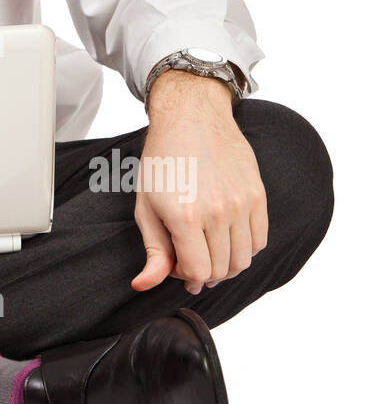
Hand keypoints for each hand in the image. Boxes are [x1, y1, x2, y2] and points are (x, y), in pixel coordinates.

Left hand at [130, 75, 267, 295]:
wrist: (191, 117)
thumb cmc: (163, 160)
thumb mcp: (146, 205)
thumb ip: (152, 250)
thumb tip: (144, 286)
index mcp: (185, 217)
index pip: (197, 272)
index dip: (185, 277)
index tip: (177, 266)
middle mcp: (218, 213)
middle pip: (221, 270)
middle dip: (203, 273)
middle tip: (191, 259)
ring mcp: (241, 204)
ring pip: (243, 260)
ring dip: (225, 264)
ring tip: (209, 250)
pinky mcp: (258, 195)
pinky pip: (259, 240)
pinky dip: (244, 248)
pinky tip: (226, 237)